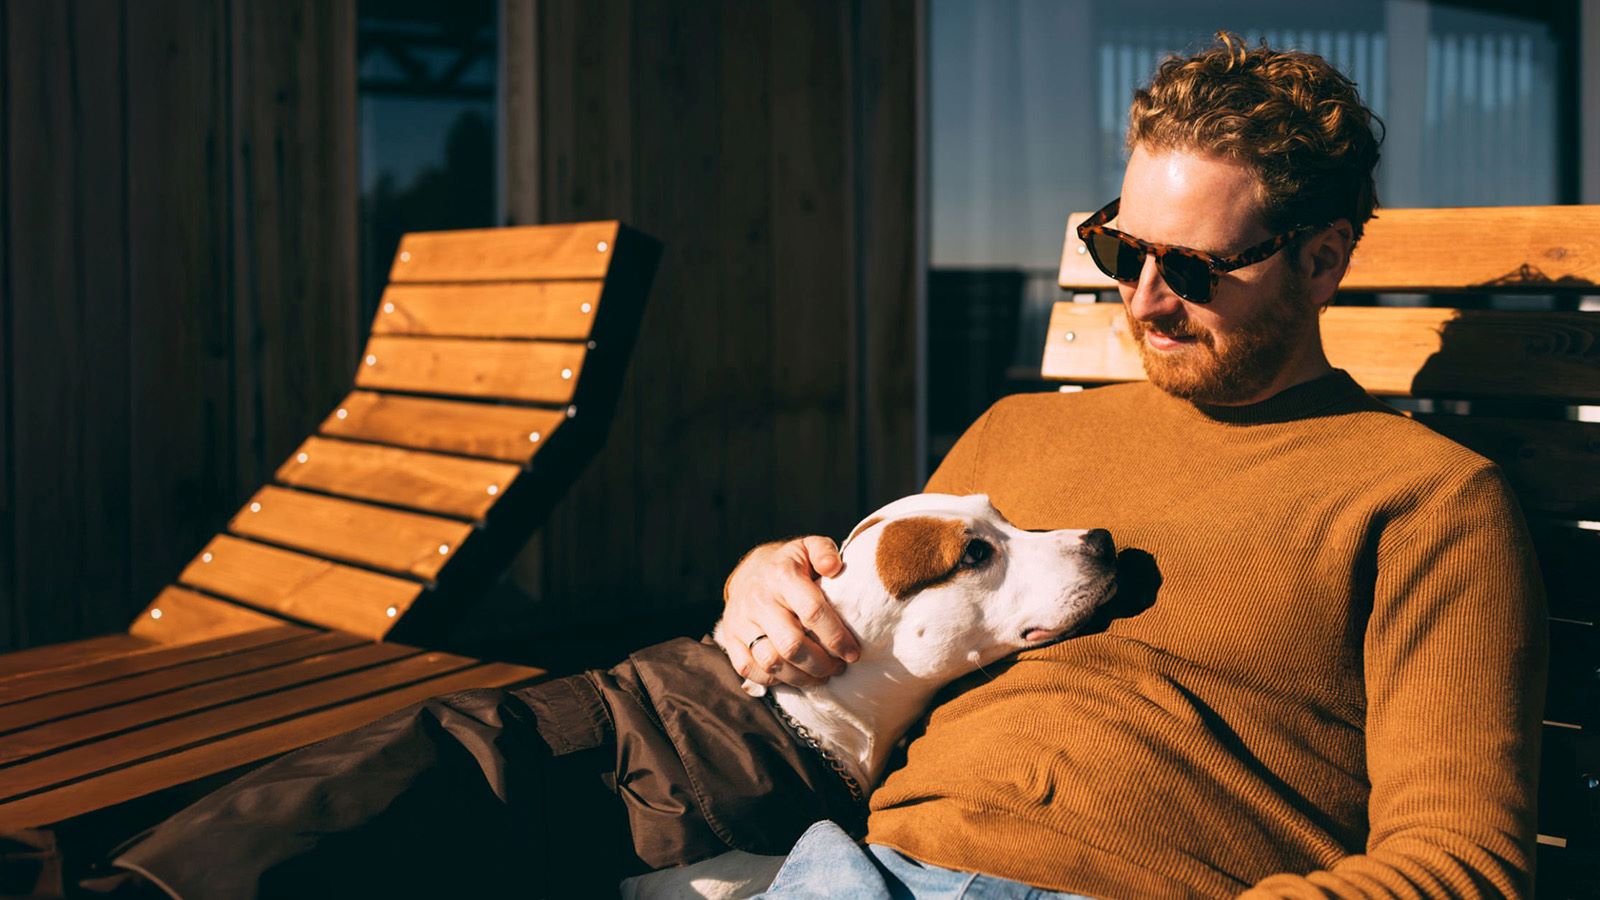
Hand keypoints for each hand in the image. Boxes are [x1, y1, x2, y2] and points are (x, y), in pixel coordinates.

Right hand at [719, 536, 858, 688]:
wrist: (749, 571)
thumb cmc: (790, 565)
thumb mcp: (809, 547)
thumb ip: (825, 552)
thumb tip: (834, 567)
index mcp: (782, 575)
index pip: (812, 611)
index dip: (836, 637)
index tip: (853, 653)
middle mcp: (759, 599)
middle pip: (792, 644)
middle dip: (821, 664)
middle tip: (838, 667)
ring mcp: (741, 621)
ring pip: (771, 662)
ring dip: (801, 677)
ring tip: (821, 676)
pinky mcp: (730, 638)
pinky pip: (749, 669)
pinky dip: (774, 679)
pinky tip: (793, 675)